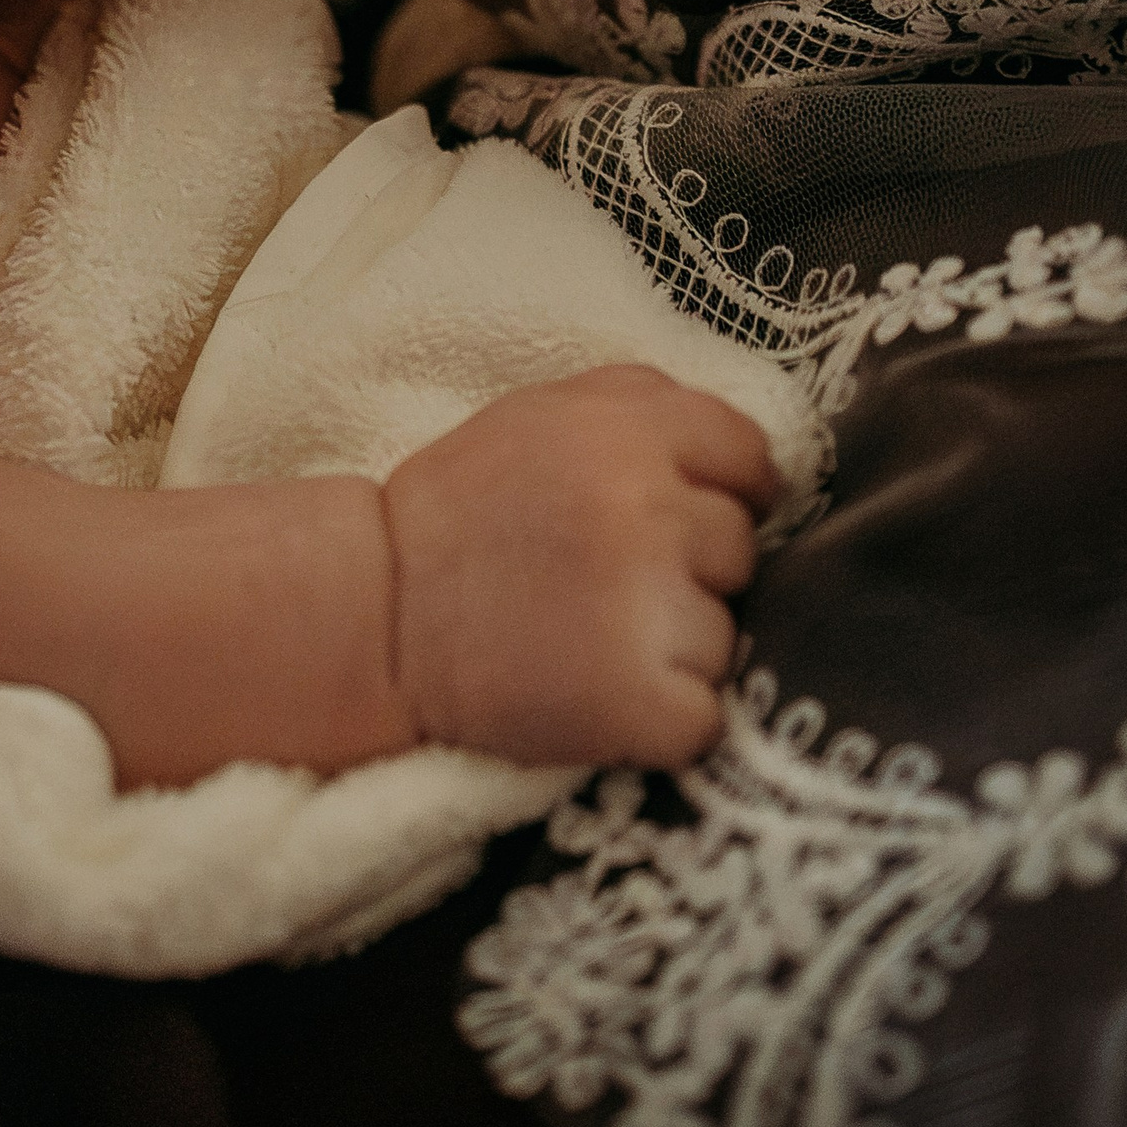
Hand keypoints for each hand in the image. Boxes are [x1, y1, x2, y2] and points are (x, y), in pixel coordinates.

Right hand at [382, 366, 775, 769]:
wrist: (377, 617)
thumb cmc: (461, 513)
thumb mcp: (541, 415)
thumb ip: (641, 406)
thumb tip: (745, 450)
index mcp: (628, 430)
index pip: (749, 455)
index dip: (728, 490)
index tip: (688, 518)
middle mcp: (648, 509)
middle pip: (739, 546)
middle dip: (689, 568)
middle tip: (605, 583)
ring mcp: (649, 608)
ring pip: (726, 635)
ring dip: (674, 647)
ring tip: (589, 639)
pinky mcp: (641, 704)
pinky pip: (704, 716)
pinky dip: (662, 720)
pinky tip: (599, 697)